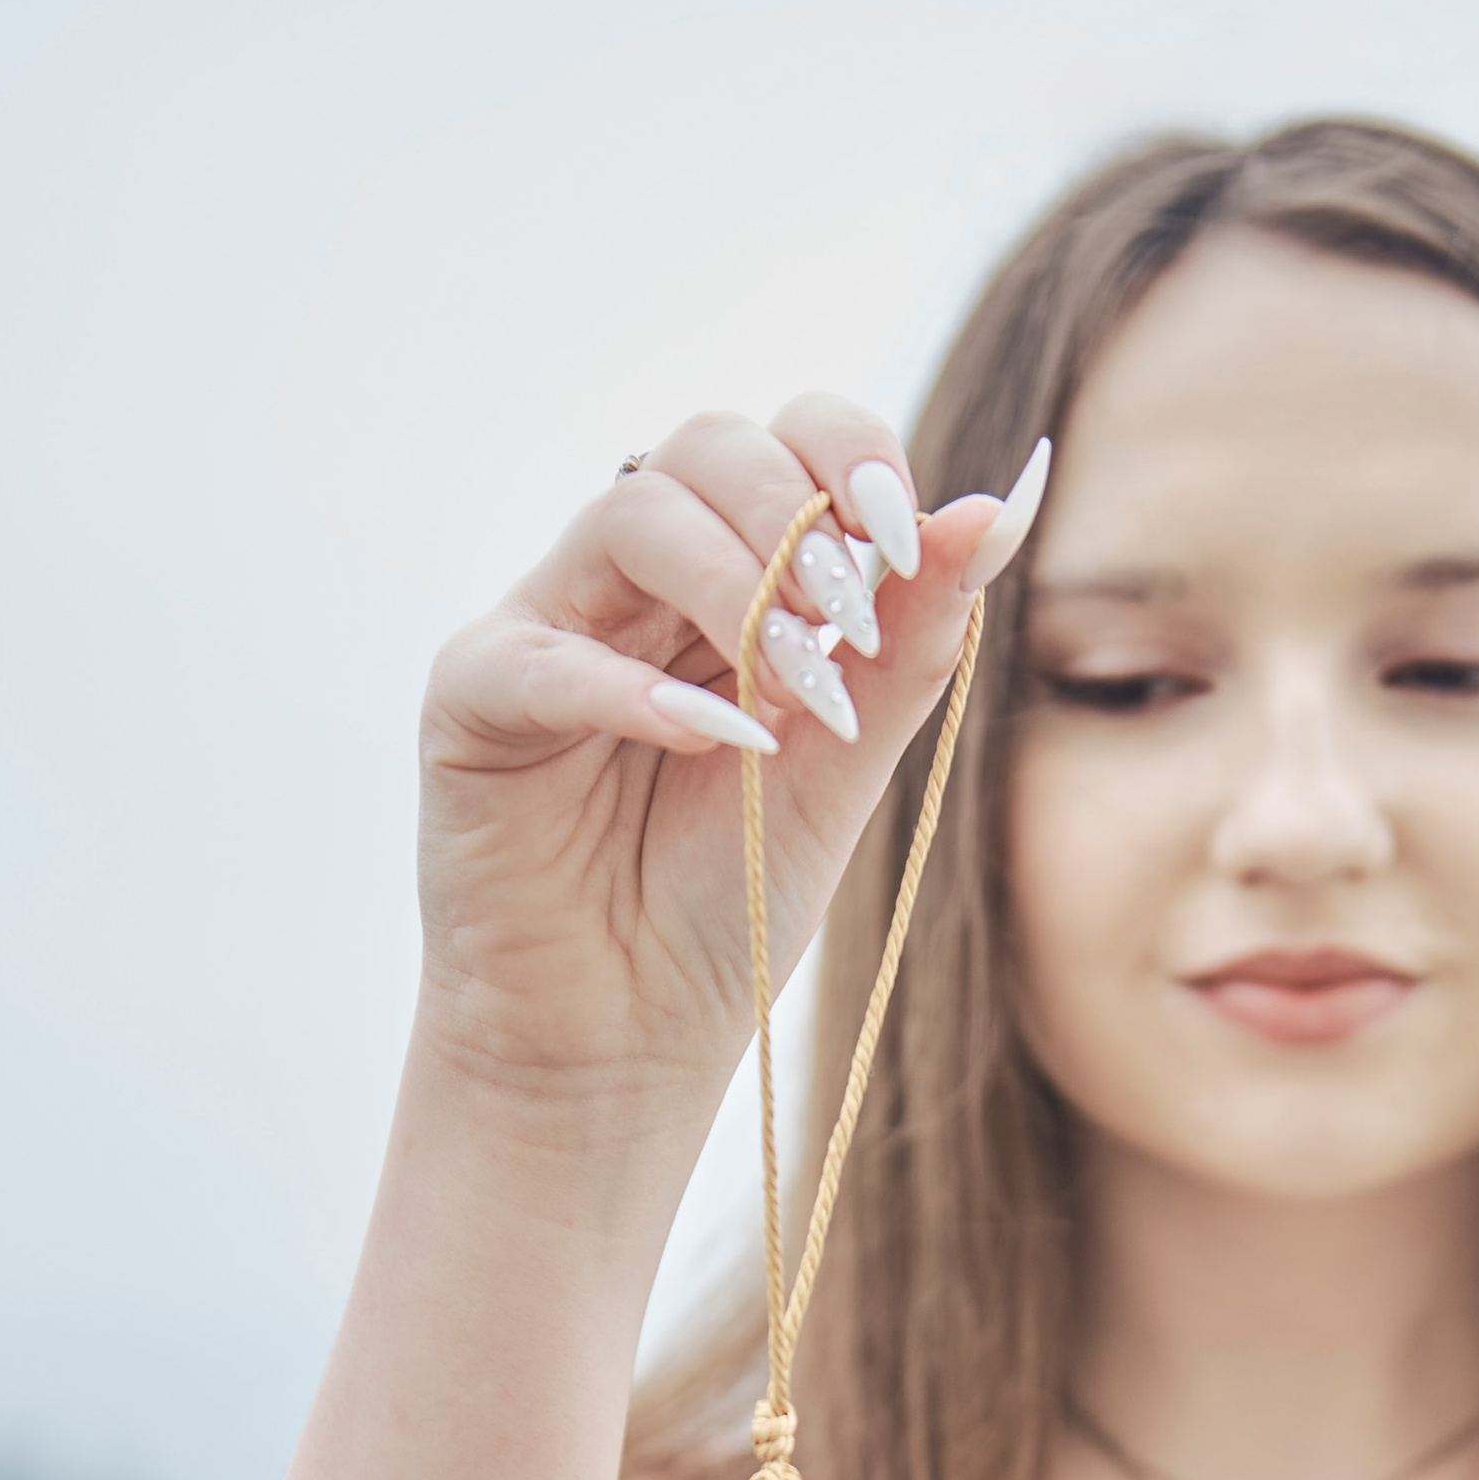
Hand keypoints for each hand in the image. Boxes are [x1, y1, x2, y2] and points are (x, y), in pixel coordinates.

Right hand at [415, 398, 1047, 1146]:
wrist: (625, 1039)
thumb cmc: (730, 900)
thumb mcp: (846, 765)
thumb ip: (914, 639)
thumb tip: (1005, 504)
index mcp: (731, 575)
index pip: (789, 440)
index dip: (853, 458)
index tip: (911, 542)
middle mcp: (634, 581)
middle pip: (707, 448)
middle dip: (798, 522)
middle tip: (851, 631)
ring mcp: (547, 627)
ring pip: (631, 514)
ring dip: (737, 588)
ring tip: (797, 694)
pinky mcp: (472, 698)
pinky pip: (546, 655)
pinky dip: (638, 691)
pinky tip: (716, 743)